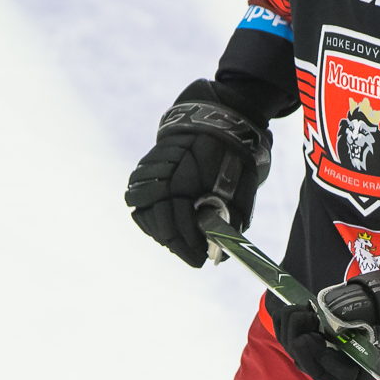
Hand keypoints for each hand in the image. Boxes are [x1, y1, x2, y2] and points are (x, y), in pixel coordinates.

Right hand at [125, 85, 271, 267]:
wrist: (213, 118)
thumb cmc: (231, 154)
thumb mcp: (240, 185)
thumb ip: (230, 218)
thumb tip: (221, 253)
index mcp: (185, 180)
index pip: (178, 224)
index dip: (189, 246)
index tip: (202, 260)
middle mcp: (161, 178)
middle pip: (160, 226)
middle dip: (179, 245)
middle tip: (195, 256)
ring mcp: (149, 175)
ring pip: (145, 218)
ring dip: (163, 234)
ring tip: (182, 243)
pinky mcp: (143, 173)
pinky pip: (139, 205)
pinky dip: (152, 220)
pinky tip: (167, 228)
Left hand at [271, 251, 379, 379]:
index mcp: (358, 372)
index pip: (338, 377)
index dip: (326, 363)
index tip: (321, 342)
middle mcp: (337, 368)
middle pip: (311, 366)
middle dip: (302, 346)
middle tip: (304, 321)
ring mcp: (319, 353)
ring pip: (296, 352)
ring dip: (291, 331)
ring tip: (300, 310)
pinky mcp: (308, 337)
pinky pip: (289, 336)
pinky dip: (285, 322)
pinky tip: (291, 308)